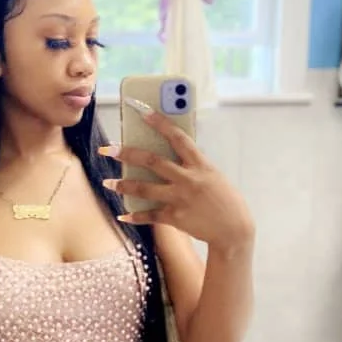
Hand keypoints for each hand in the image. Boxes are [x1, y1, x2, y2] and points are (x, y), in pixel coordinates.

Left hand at [99, 110, 254, 252]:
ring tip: (107, 183)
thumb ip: (192, 166)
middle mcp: (188, 179)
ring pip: (144, 189)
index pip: (178, 137)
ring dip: (123, 185)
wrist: (234, 230)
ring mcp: (180, 199)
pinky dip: (135, 216)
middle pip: (153, 161)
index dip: (159, 123)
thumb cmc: (224, 200)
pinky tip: (122, 214)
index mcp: (200, 164)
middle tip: (108, 149)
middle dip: (127, 154)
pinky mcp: (175, 217)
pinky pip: (150, 215)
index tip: (142, 112)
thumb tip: (167, 156)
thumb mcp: (212, 176)